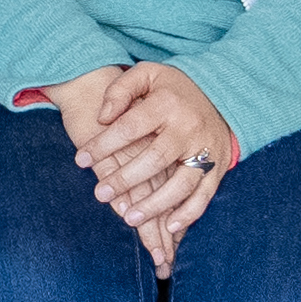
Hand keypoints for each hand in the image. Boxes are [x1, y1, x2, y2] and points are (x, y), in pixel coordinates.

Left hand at [56, 61, 240, 261]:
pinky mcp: (218, 167)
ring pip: (182, 183)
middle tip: (100, 194)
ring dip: (156, 205)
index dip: (104, 145)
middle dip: (126, 179)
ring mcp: (206, 149)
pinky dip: (189, 213)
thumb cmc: (172, 88)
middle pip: (155, 159)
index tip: (81, 160)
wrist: (220, 94)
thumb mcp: (147, 75)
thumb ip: (121, 90)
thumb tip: (103, 117)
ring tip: (130, 218)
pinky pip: (205, 194)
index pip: (130, 127)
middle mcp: (188, 128)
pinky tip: (169, 226)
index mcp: (167, 104)